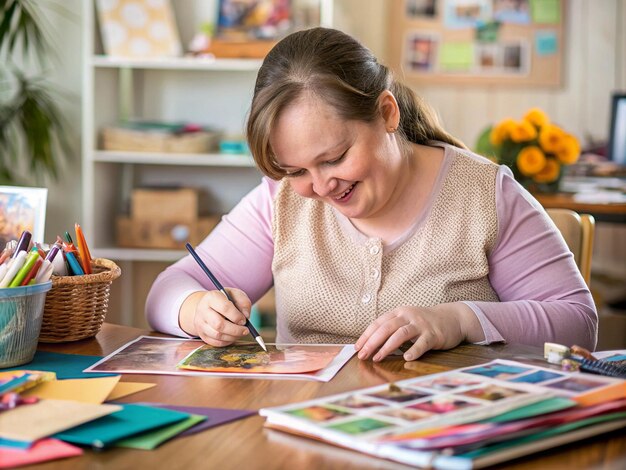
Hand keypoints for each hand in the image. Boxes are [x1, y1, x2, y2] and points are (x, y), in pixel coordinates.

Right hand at [181, 288, 251, 346]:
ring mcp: (200, 323)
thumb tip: (246, 316)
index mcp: (211, 297)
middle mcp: (203, 310)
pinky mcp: (201, 334)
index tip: (244, 320)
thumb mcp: (235, 294)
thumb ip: (243, 302)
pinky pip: (215, 342)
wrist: (207, 305)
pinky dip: (227, 342)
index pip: (225, 308)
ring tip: (240, 333)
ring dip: (232, 337)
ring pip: (217, 335)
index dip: (237, 316)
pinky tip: (232, 336)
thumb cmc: (224, 299)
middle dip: (235, 330)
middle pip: (219, 324)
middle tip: (245, 330)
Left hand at [354, 303, 481, 361]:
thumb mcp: (407, 321)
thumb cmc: (425, 323)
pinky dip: (413, 350)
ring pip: (401, 334)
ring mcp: (421, 324)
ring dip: (387, 347)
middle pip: (386, 328)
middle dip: (372, 342)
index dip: (366, 335)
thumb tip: (372, 346)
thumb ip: (392, 330)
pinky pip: (422, 343)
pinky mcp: (433, 334)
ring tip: (378, 358)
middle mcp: (408, 316)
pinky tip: (406, 358)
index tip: (357, 348)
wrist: (452, 318)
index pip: (378, 323)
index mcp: (399, 312)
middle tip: (363, 355)